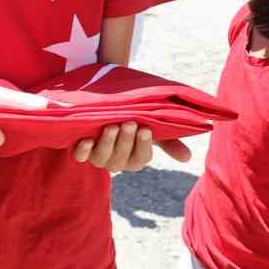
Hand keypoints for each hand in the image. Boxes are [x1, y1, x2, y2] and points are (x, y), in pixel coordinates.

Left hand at [71, 124, 192, 172]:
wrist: (107, 107)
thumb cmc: (133, 119)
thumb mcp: (152, 126)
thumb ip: (169, 141)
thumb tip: (187, 158)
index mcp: (135, 158)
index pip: (141, 158)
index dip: (143, 146)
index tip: (146, 129)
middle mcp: (117, 162)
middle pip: (122, 159)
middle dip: (126, 141)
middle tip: (129, 123)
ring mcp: (98, 157)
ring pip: (102, 158)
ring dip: (108, 143)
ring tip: (112, 126)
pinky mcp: (82, 150)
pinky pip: (81, 156)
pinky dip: (84, 150)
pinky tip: (88, 139)